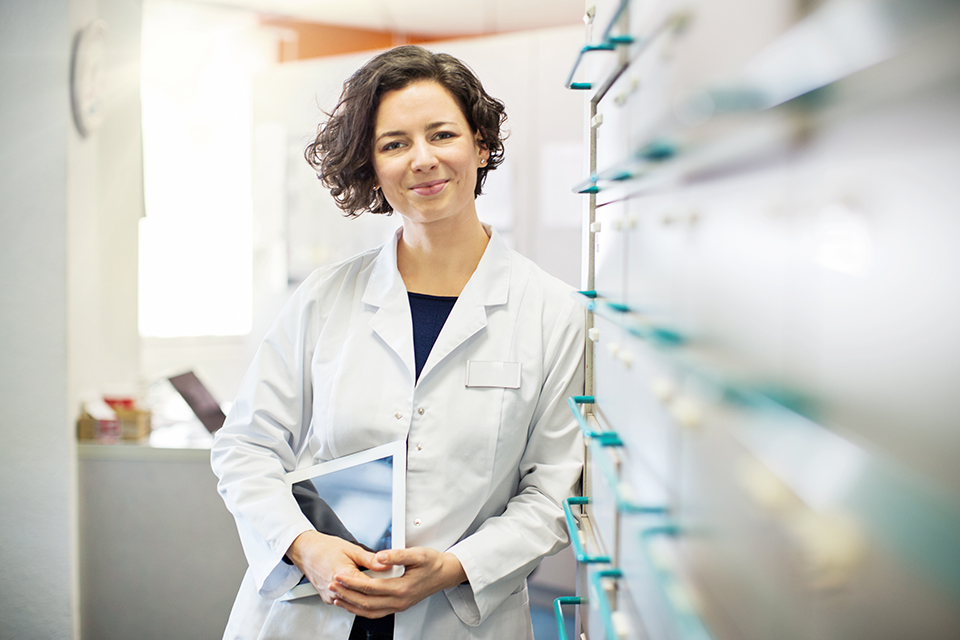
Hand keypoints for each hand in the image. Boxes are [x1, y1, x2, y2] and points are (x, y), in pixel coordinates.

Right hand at [285, 531, 390, 604]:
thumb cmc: (324, 548)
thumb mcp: (351, 549)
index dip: (382, 582)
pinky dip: (354, 596)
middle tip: (385, 580)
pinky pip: (345, 602)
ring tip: (373, 583)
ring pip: (354, 602)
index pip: (369, 586)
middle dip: (375, 590)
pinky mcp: (328, 598)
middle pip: (363, 597)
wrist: (306, 551)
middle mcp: (336, 589)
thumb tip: (385, 564)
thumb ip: (370, 559)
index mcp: (344, 575)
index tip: (391, 576)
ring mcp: (331, 596)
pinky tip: (360, 588)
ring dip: (365, 595)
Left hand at [329, 547, 466, 618]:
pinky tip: (353, 604)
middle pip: (366, 602)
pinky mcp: (398, 606)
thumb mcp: (418, 554)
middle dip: (346, 594)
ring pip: (370, 611)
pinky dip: (361, 610)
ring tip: (337, 597)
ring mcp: (399, 606)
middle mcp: (399, 601)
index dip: (352, 581)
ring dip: (351, 605)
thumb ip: (397, 555)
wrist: (445, 574)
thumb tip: (380, 557)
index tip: (339, 575)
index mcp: (402, 588)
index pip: (370, 587)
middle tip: (332, 585)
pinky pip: (376, 613)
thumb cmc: (433, 563)